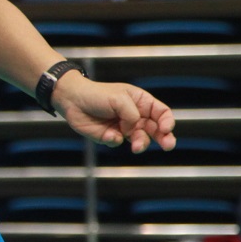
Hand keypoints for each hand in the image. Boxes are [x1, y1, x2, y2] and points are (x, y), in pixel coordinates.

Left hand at [51, 74, 175, 152]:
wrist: (72, 100)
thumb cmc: (97, 94)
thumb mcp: (119, 99)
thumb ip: (131, 114)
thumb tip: (133, 129)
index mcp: (141, 102)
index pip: (162, 113)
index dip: (167, 121)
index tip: (165, 129)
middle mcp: (135, 116)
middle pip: (156, 129)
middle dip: (164, 138)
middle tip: (168, 146)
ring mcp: (123, 128)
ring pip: (140, 140)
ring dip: (141, 143)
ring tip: (136, 147)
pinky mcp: (110, 136)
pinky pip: (118, 143)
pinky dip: (115, 141)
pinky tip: (107, 134)